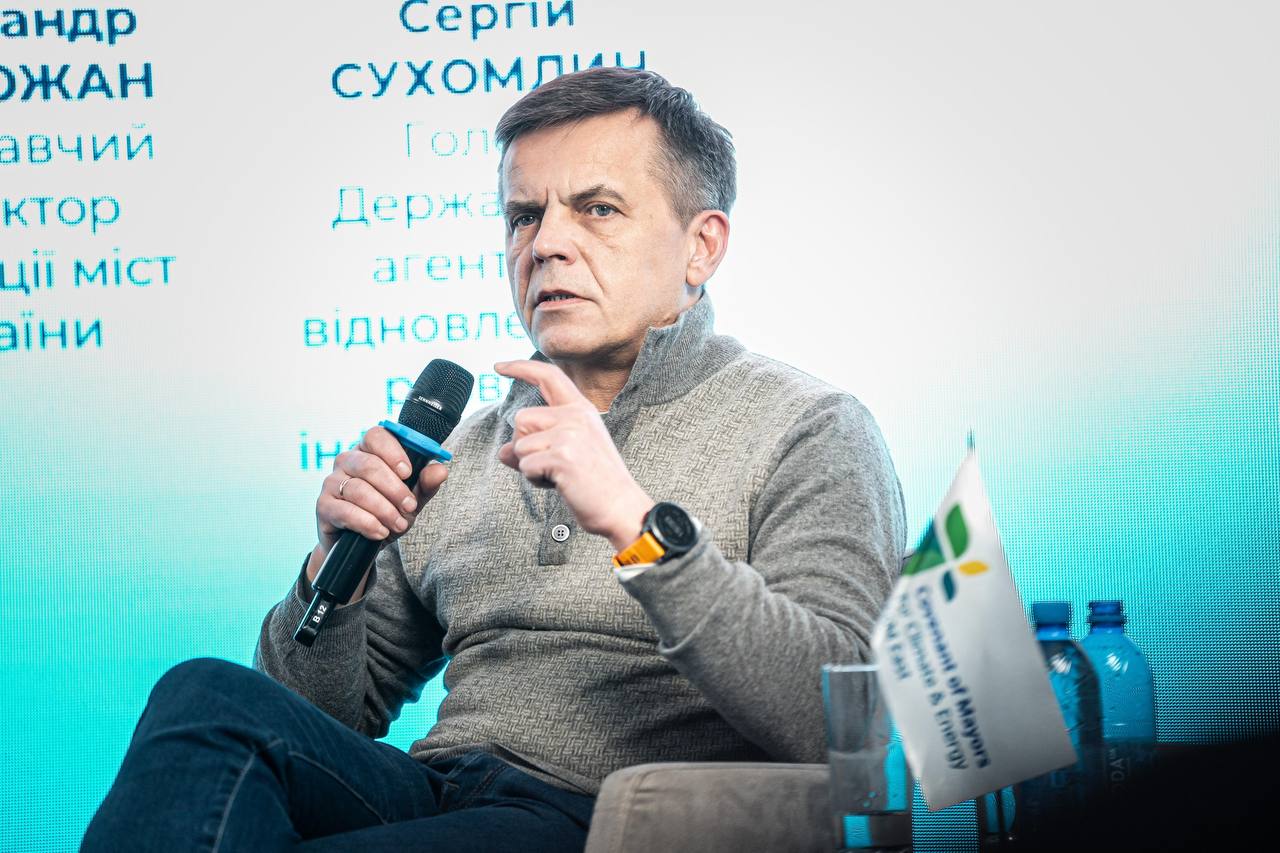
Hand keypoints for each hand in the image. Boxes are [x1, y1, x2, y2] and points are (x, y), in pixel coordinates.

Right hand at [307, 425, 448, 597]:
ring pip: (359, 489)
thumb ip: (425, 485)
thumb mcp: (411, 500)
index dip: (392, 451)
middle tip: (410, 507)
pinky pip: (345, 511)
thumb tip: (440, 469)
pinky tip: (380, 532)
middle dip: (394, 489)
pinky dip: (367, 523)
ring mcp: (332, 483)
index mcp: (369, 451)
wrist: (362, 546)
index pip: (376, 435)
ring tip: (399, 525)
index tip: (408, 472)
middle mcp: (347, 461)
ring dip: (384, 510)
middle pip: (369, 465)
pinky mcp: (324, 506)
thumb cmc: (386, 513)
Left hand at [494, 360, 653, 550]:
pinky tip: (559, 483)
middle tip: (552, 465)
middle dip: (525, 446)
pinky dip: (535, 479)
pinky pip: (526, 465)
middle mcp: (576, 416)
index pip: (548, 377)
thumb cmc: (595, 484)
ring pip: (519, 444)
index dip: (521, 368)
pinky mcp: (562, 455)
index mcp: (581, 410)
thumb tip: (502, 451)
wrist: (620, 507)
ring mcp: (570, 434)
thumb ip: (535, 446)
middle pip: (521, 419)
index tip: (498, 367)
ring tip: (559, 475)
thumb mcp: (566, 455)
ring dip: (530, 466)